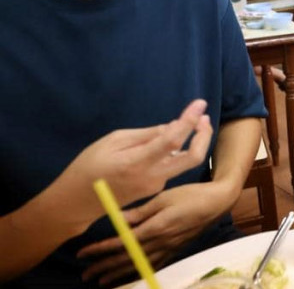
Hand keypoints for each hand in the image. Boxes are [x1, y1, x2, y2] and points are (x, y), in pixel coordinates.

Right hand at [53, 100, 211, 229]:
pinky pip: (170, 166)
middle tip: (203, 116)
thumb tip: (172, 127)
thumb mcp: (112, 141)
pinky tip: (166, 143)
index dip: (189, 120)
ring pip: (182, 161)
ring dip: (191, 142)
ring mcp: (156, 185)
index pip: (173, 140)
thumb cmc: (89, 166)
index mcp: (138, 162)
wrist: (77, 202)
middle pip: (193, 157)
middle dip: (203, 135)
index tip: (200, 103)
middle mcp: (153, 177)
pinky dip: (174, 152)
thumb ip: (146, 135)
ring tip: (189, 123)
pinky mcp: (155, 188)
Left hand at [78, 182, 233, 285]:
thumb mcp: (164, 198)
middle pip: (127, 259)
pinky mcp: (176, 249)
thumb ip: (140, 212)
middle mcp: (160, 243)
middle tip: (85, 274)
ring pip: (139, 265)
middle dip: (104, 267)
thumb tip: (117, 220)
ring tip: (102, 281)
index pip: (122, 243)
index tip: (83, 254)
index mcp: (155, 228)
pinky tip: (131, 275)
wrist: (217, 202)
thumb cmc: (190, 195)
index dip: (100, 250)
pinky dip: (139, 272)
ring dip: (118, 274)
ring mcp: (169, 248)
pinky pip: (153, 265)